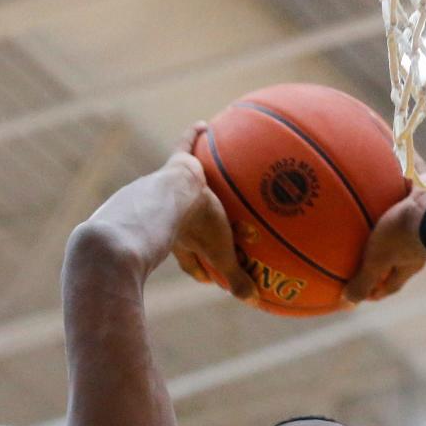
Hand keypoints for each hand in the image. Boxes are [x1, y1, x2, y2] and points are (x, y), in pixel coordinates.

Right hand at [168, 124, 255, 302]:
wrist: (170, 201)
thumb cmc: (195, 230)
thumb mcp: (220, 255)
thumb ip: (235, 277)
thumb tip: (254, 301)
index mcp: (184, 242)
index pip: (191, 261)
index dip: (199, 270)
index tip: (208, 278)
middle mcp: (175, 215)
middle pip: (188, 224)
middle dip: (197, 229)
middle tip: (211, 230)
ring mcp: (173, 189)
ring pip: (185, 186)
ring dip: (195, 182)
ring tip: (206, 176)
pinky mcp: (176, 163)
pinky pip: (186, 144)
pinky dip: (194, 134)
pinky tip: (205, 124)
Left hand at [344, 167, 425, 303]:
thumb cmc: (404, 236)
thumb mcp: (378, 260)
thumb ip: (363, 279)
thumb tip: (346, 301)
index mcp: (405, 264)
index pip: (390, 285)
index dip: (376, 291)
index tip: (363, 292)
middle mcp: (416, 245)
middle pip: (396, 255)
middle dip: (382, 256)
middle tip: (366, 252)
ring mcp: (422, 218)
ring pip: (400, 219)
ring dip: (388, 215)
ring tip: (372, 203)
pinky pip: (407, 180)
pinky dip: (397, 170)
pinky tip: (384, 151)